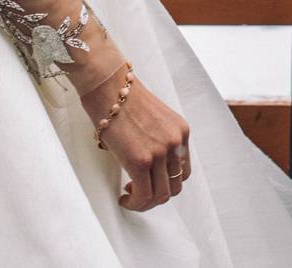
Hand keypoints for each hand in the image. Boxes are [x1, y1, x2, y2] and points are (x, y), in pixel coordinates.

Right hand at [83, 66, 192, 211]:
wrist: (109, 86)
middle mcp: (176, 142)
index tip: (149, 181)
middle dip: (157, 195)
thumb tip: (152, 167)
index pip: (183, 170)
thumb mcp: (155, 120)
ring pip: (161, 195)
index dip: (166, 182)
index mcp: (182, 131)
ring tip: (129, 196)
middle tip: (138, 192)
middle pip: (175, 185)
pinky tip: (123, 198)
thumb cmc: (124, 100)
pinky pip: (144, 196)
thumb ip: (160, 140)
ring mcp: (160, 153)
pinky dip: (135, 204)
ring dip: (145, 202)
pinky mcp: (140, 161)